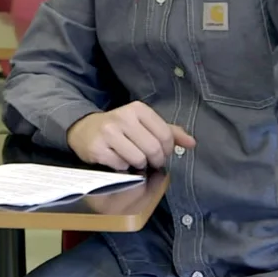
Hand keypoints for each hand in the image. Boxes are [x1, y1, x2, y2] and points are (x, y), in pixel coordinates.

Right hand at [66, 102, 195, 170]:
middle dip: (155, 160)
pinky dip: (123, 167)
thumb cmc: (120, 128)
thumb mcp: (144, 124)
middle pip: (152, 148)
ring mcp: (108, 132)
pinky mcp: (97, 148)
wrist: (85, 129)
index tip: (161, 153)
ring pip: (138, 159)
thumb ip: (169, 132)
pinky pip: (121, 166)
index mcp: (137, 109)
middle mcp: (122, 117)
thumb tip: (192, 143)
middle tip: (150, 161)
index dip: (167, 150)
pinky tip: (117, 159)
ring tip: (133, 159)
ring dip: (139, 165)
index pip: (165, 134)